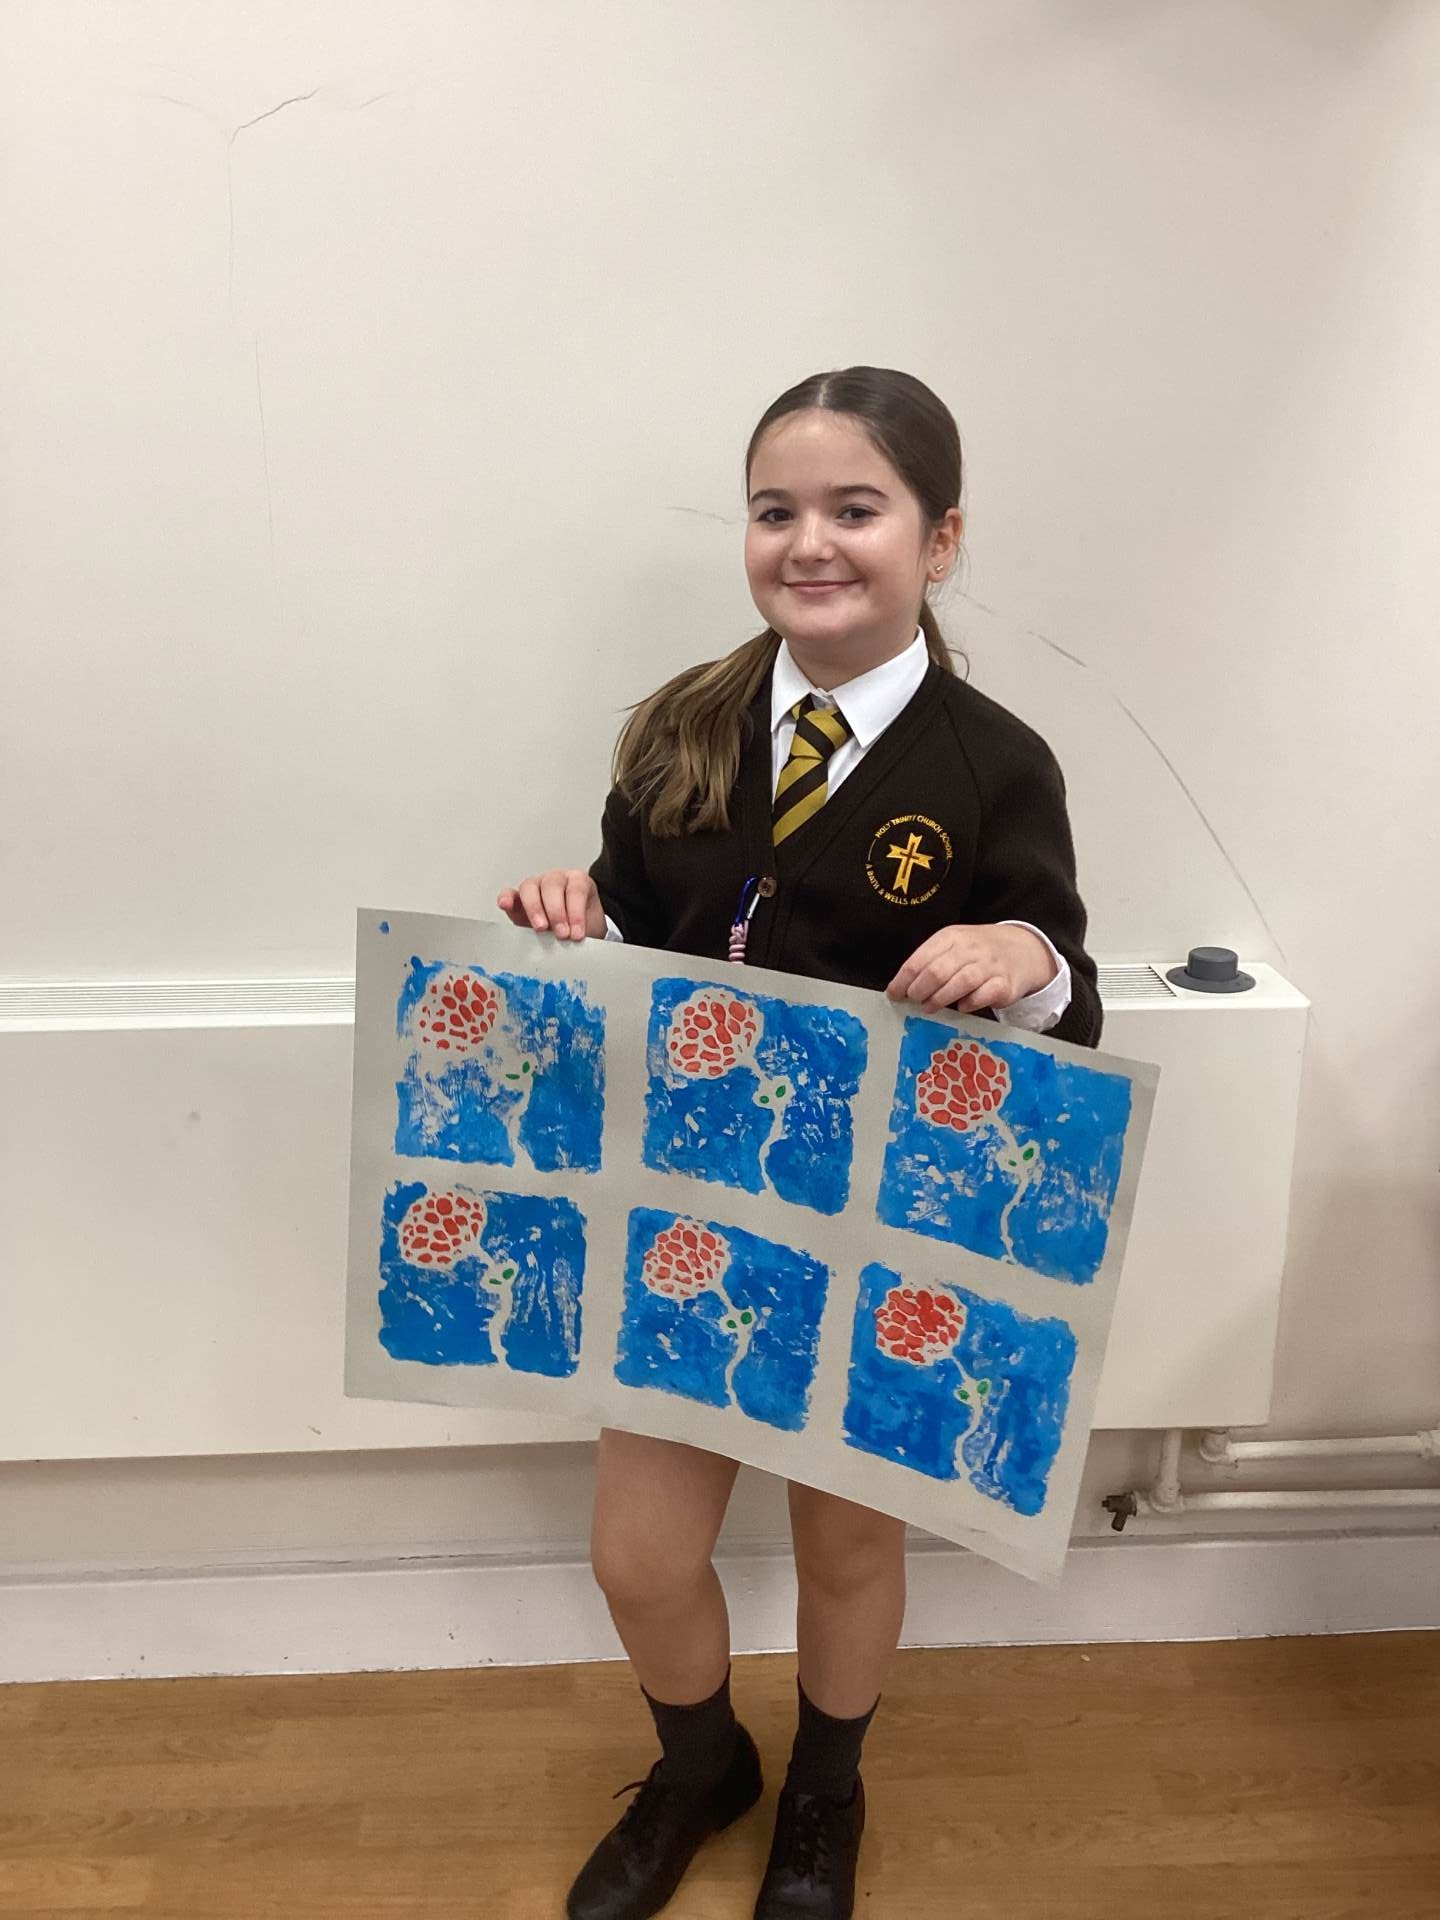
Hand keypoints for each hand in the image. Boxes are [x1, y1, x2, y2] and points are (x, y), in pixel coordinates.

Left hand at [496, 870, 607, 941]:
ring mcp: (559, 879)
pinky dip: (576, 912)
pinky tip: (577, 928)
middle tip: (544, 929)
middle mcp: (540, 886)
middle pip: (530, 887)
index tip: (506, 906)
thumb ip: (533, 938)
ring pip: (552, 885)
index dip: (506, 898)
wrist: (589, 932)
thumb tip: (529, 951)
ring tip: (565, 934)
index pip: (510, 894)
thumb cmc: (563, 933)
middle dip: (536, 909)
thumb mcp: (544, 939)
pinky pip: (576, 890)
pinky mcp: (580, 880)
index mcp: (525, 901)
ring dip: (558, 911)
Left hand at [886, 923, 1055, 1014]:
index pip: (920, 959)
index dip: (903, 980)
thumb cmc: (977, 952)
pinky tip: (961, 1006)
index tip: (894, 994)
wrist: (1022, 949)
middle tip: (913, 1001)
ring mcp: (990, 966)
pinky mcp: (1005, 984)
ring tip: (929, 1007)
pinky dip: (970, 1003)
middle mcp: (970, 949)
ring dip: (940, 998)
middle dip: (919, 990)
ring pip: (961, 982)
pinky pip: (985, 995)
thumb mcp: (953, 945)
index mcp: (951, 937)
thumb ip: (930, 962)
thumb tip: (901, 987)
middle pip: (937, 971)